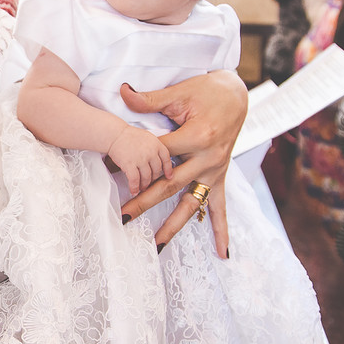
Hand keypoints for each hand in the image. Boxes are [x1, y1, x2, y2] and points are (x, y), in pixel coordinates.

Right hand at [107, 125, 171, 196]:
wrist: (114, 134)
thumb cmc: (128, 135)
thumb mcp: (147, 137)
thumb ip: (154, 146)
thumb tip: (158, 157)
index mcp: (156, 144)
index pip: (166, 159)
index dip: (168, 169)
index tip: (168, 176)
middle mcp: (151, 152)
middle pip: (156, 171)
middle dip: (153, 179)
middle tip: (150, 183)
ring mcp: (141, 159)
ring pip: (146, 177)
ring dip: (144, 185)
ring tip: (142, 188)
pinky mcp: (129, 165)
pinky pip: (134, 180)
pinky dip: (134, 187)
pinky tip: (133, 190)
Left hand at [117, 72, 246, 256]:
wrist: (236, 95)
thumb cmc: (205, 91)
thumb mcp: (179, 92)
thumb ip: (150, 99)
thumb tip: (123, 91)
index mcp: (196, 137)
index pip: (157, 154)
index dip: (133, 160)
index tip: (108, 168)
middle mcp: (208, 158)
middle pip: (170, 185)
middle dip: (145, 202)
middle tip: (124, 217)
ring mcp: (215, 170)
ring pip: (192, 203)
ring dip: (174, 224)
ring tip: (157, 244)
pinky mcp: (220, 176)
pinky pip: (220, 207)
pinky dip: (221, 230)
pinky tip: (222, 253)